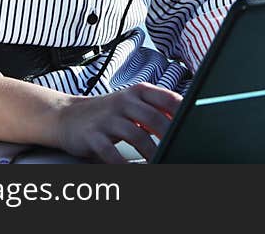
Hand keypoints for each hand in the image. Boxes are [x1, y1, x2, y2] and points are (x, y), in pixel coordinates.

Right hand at [55, 82, 182, 162]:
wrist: (68, 115)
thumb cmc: (108, 111)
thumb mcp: (133, 103)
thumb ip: (157, 109)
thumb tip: (187, 119)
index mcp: (139, 91)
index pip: (168, 99)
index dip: (184, 113)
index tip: (196, 128)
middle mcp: (125, 101)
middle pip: (155, 118)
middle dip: (171, 136)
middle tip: (182, 150)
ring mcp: (108, 118)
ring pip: (137, 136)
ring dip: (152, 153)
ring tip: (163, 163)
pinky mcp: (93, 136)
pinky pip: (111, 153)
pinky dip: (124, 165)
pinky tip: (133, 172)